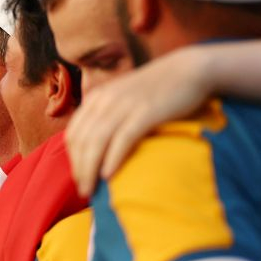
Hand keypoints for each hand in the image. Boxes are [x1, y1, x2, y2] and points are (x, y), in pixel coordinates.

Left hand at [66, 47, 213, 195]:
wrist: (189, 70)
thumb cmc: (158, 90)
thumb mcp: (124, 98)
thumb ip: (108, 115)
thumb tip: (97, 145)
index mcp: (97, 97)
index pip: (73, 132)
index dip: (72, 158)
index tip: (78, 176)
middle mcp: (106, 100)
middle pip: (82, 140)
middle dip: (79, 168)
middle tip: (83, 191)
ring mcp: (124, 105)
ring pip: (97, 141)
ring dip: (90, 168)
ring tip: (91, 190)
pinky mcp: (145, 112)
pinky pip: (123, 138)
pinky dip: (112, 158)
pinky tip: (108, 175)